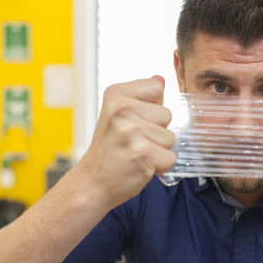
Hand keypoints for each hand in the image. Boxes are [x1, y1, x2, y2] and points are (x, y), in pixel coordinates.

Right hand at [77, 76, 175, 209]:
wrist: (91, 183)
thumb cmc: (108, 151)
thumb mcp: (119, 115)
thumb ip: (142, 97)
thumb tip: (160, 79)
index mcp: (116, 95)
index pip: (157, 88)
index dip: (151, 109)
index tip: (133, 122)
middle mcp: (122, 109)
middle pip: (168, 115)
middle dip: (157, 132)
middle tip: (133, 143)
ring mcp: (131, 131)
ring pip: (171, 137)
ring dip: (158, 150)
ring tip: (135, 154)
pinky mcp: (142, 152)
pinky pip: (170, 158)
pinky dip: (159, 167)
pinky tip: (139, 166)